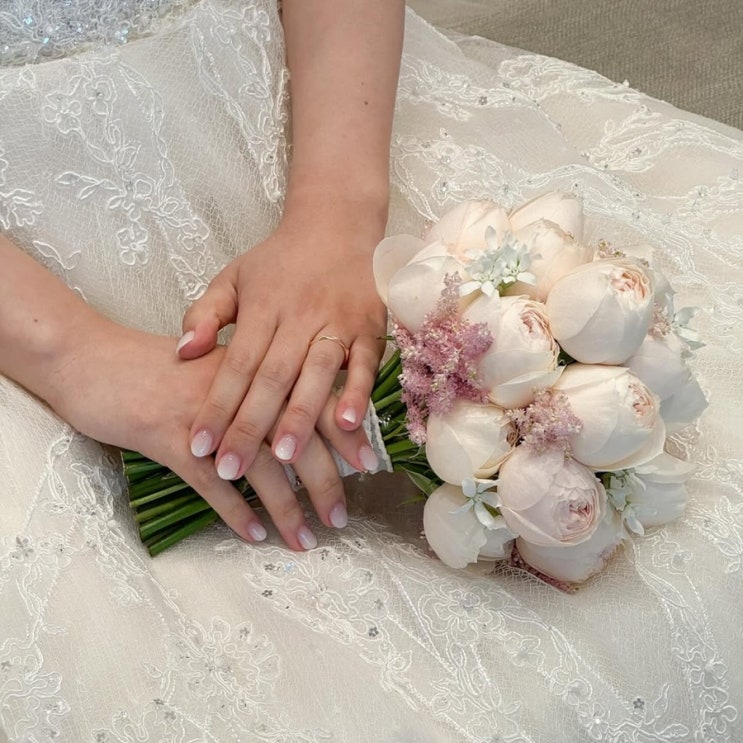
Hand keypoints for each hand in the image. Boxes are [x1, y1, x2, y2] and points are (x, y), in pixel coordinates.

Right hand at [49, 321, 375, 549]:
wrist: (93, 359)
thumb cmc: (157, 369)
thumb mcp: (211, 370)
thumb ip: (251, 387)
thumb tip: (292, 418)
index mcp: (252, 370)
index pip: (310, 399)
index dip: (343, 432)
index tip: (370, 462)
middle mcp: (237, 392)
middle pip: (294, 439)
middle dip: (324, 481)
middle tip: (342, 518)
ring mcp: (205, 417)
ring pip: (259, 467)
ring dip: (285, 509)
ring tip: (306, 540)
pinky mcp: (169, 439)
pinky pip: (209, 483)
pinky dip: (234, 512)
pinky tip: (253, 535)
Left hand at [177, 201, 386, 482]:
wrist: (338, 222)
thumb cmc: (281, 259)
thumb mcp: (234, 276)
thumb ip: (205, 313)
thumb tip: (181, 352)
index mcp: (262, 307)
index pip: (235, 365)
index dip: (216, 407)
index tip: (198, 447)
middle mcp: (299, 317)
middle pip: (271, 377)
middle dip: (250, 425)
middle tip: (230, 468)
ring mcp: (337, 323)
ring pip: (316, 374)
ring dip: (300, 416)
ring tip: (282, 458)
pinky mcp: (370, 329)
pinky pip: (366, 365)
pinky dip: (357, 393)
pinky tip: (348, 426)